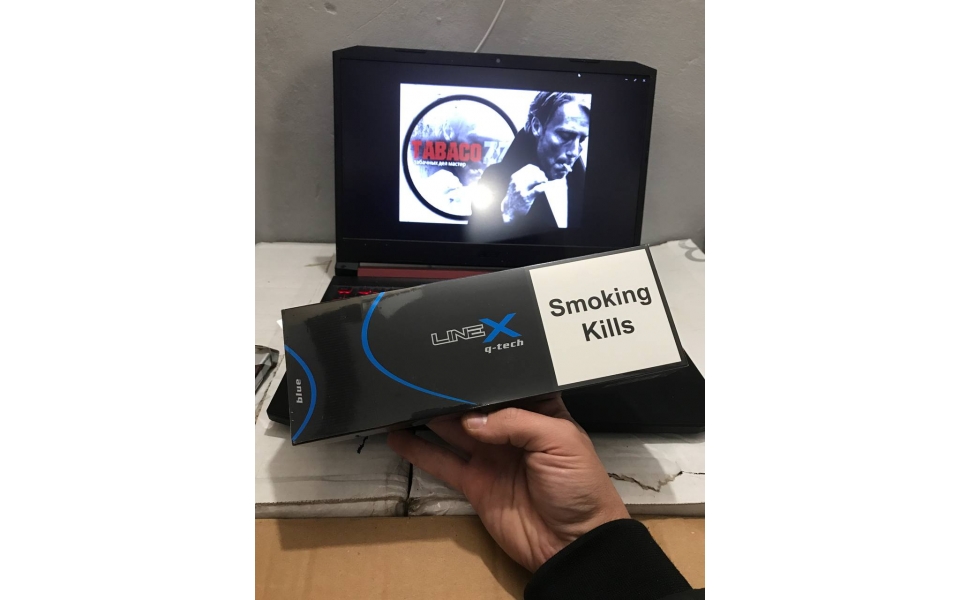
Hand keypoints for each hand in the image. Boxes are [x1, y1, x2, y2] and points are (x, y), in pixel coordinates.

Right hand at [387, 395, 628, 571]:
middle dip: (452, 392)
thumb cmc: (580, 488)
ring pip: (453, 429)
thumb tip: (472, 419)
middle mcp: (512, 431)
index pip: (508, 385)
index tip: (459, 359)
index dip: (487, 374)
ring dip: (430, 415)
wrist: (573, 544)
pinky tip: (399, 436)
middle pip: (475, 405)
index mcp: (540, 413)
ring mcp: (491, 457)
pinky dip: (419, 450)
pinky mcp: (475, 483)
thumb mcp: (560, 441)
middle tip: (424, 377)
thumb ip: (516, 422)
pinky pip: (442, 462)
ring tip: (403, 398)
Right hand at [501, 164, 547, 222]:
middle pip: (534, 172)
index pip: (529, 167)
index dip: (537, 169)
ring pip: (536, 179)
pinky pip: (538, 189)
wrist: (509, 210)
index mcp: (515, 177)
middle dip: (542, 175)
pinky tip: (546, 186)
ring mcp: (522, 190)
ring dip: (543, 180)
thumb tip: (537, 171)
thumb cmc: (515, 196)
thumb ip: (523, 177)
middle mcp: (517, 182)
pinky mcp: (526, 198)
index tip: (540, 174)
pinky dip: (544, 186)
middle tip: (544, 179)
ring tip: (545, 182)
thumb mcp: (516, 184)